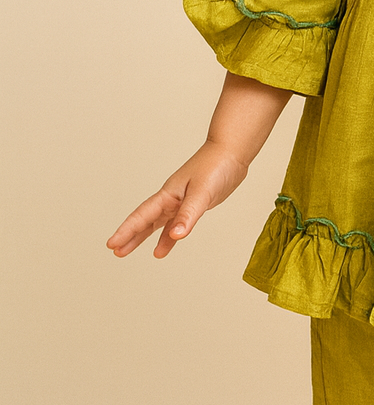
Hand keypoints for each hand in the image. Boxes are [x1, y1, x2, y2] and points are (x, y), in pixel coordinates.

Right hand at [106, 141, 248, 258]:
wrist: (231, 153)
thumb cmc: (215, 166)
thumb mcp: (201, 192)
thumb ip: (188, 214)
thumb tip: (176, 236)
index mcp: (168, 195)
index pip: (142, 216)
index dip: (126, 231)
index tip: (112, 244)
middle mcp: (171, 199)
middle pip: (144, 220)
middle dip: (129, 236)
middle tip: (115, 251)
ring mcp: (181, 201)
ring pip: (157, 223)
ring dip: (144, 237)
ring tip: (128, 251)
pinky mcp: (193, 204)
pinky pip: (176, 224)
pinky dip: (169, 236)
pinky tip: (164, 247)